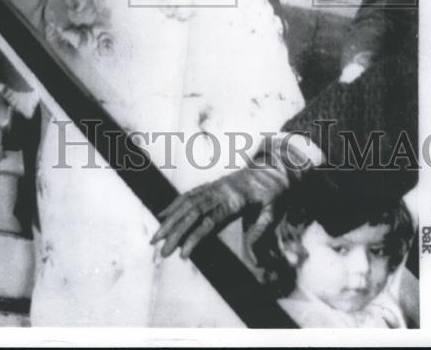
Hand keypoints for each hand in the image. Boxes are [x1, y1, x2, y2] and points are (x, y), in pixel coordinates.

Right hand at [151, 165, 289, 260]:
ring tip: (155, 238)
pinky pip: (189, 195)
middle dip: (173, 231)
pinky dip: (174, 205)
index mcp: (234, 200)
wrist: (275, 168)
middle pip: (192, 213)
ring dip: (169, 220)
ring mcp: (213, 187)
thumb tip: (254, 261)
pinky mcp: (211, 187)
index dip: (194, 238)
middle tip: (159, 249)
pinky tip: (163, 215)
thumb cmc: (274, 193)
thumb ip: (261, 232)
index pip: (209, 221)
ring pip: (186, 203)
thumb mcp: (274, 211)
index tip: (182, 255)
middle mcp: (219, 192)